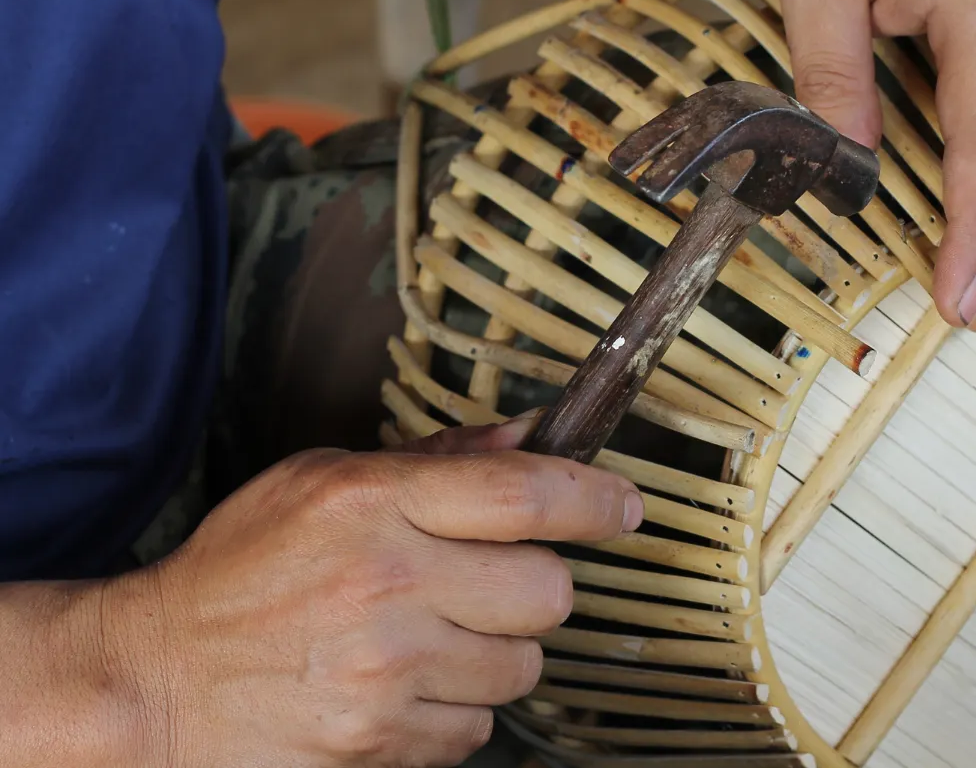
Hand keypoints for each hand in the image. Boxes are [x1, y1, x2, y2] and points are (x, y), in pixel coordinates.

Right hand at [106, 417, 640, 767]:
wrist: (154, 680)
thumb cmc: (242, 569)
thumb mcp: (323, 481)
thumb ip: (438, 459)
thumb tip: (533, 435)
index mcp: (373, 502)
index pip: (528, 495)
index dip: (598, 499)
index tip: (625, 507)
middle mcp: (388, 582)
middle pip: (549, 591)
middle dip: (534, 587)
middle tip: (488, 584)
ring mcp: (385, 669)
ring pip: (524, 666)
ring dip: (495, 653)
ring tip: (430, 639)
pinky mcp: (378, 741)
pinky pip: (477, 729)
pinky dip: (456, 712)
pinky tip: (404, 687)